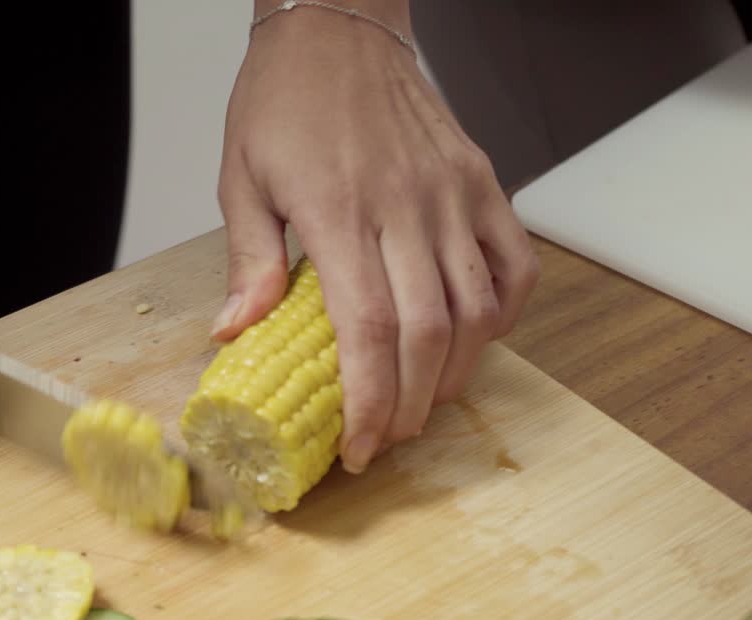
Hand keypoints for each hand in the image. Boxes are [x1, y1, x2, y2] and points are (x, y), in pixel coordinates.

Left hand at [212, 0, 539, 472]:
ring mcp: (452, 193)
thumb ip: (251, 261)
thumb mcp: (242, 178)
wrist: (337, 27)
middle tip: (389, 437)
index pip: (368, 331)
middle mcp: (405, 206)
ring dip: (457, 372)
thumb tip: (237, 335)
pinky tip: (475, 338)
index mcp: (338, 211)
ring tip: (425, 403)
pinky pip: (514, 263)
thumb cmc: (284, 100)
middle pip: (429, 334)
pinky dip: (504, 313)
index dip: (369, 401)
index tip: (360, 446)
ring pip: (477, 308)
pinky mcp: (481, 181)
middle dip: (410, 406)